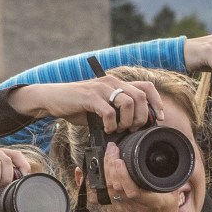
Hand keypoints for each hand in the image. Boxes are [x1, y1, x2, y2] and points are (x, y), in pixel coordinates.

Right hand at [5, 75, 163, 131]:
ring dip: (127, 121)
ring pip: (128, 102)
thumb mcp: (101, 107)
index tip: (158, 118)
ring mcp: (101, 88)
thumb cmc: (77, 105)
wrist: (53, 99)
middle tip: (133, 129)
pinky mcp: (89, 96)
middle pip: (141, 96)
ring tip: (119, 129)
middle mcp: (112, 82)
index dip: (157, 102)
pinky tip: (106, 129)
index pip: (147, 87)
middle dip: (142, 117)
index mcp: (117, 84)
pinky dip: (111, 124)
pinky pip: (109, 111)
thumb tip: (134, 128)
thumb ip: (116, 112)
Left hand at [101, 144, 180, 211]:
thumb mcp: (173, 195)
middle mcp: (134, 206)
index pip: (132, 190)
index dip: (123, 175)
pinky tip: (106, 165)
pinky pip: (108, 190)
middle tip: (112, 148)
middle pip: (116, 185)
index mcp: (150, 203)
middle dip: (111, 165)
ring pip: (109, 187)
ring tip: (109, 153)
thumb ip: (168, 178)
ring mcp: (123, 207)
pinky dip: (106, 176)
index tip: (119, 160)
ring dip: (107, 169)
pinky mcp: (117, 207)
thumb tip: (166, 159)